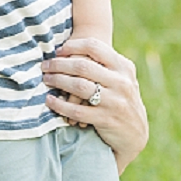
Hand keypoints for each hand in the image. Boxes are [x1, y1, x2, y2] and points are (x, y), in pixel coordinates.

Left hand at [42, 37, 148, 173]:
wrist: (135, 133)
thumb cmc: (121, 100)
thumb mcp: (121, 78)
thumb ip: (105, 65)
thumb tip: (70, 49)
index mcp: (123, 67)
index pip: (94, 47)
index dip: (72, 46)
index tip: (58, 51)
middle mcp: (121, 82)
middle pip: (83, 66)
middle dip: (59, 64)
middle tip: (45, 66)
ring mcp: (114, 101)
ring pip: (79, 86)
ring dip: (58, 81)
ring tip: (46, 79)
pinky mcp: (106, 119)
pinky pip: (77, 110)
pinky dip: (60, 105)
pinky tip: (50, 100)